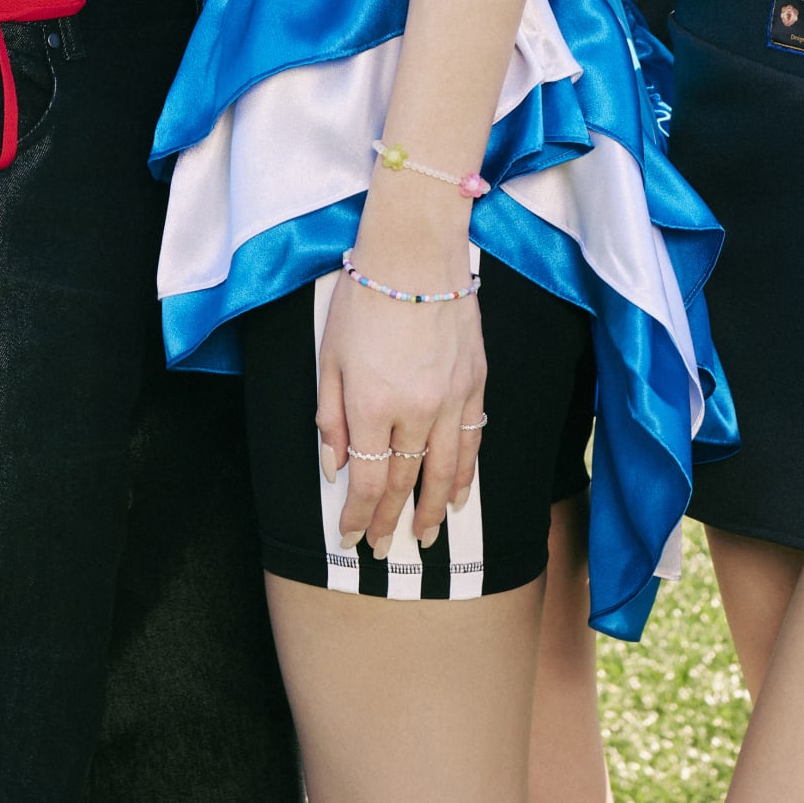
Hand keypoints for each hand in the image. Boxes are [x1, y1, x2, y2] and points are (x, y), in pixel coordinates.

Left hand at [318, 176, 486, 557]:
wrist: (416, 253)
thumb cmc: (365, 298)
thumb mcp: (329, 357)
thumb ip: (329, 417)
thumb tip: (333, 467)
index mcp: (370, 406)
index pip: (365, 480)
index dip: (357, 517)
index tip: (350, 538)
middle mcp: (413, 411)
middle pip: (403, 483)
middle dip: (390, 521)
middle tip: (384, 549)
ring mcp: (450, 399)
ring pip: (444, 471)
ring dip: (433, 510)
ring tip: (427, 538)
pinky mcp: (475, 384)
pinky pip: (472, 442)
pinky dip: (466, 474)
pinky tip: (459, 494)